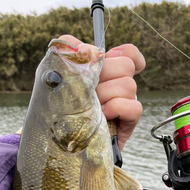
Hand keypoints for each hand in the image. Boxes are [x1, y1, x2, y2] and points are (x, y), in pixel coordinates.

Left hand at [59, 35, 145, 149]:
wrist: (59, 142)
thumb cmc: (56, 108)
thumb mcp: (56, 74)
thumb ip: (68, 51)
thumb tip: (87, 48)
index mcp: (104, 71)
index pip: (128, 53)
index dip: (122, 54)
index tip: (104, 62)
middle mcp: (116, 85)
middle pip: (126, 65)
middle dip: (103, 77)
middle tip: (88, 92)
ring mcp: (124, 102)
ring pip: (128, 85)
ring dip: (105, 96)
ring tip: (91, 109)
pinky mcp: (128, 122)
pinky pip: (134, 107)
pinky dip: (117, 108)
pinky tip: (104, 116)